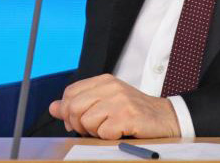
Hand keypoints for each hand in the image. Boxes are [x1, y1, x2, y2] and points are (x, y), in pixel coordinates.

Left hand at [48, 73, 180, 139]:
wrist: (166, 117)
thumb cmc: (134, 112)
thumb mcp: (106, 102)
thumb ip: (79, 103)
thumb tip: (53, 107)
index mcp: (104, 81)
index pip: (70, 93)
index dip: (67, 111)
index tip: (78, 122)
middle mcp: (111, 87)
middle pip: (73, 107)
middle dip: (78, 124)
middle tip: (92, 129)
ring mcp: (119, 101)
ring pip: (86, 121)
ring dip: (95, 132)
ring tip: (109, 129)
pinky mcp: (127, 116)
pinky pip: (103, 132)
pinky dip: (109, 138)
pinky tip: (120, 132)